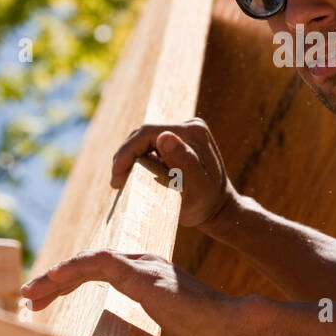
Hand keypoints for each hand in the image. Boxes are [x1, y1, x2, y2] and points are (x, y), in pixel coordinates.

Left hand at [21, 249, 240, 335]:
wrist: (232, 327)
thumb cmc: (214, 335)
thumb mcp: (182, 330)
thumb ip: (171, 330)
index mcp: (151, 276)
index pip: (102, 271)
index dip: (71, 283)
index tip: (45, 301)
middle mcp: (146, 264)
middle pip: (90, 265)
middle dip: (56, 280)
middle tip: (29, 295)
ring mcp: (144, 266)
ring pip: (88, 261)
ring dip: (55, 277)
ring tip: (30, 293)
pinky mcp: (141, 274)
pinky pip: (99, 263)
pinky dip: (73, 269)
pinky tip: (52, 278)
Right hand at [111, 118, 237, 230]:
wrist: (219, 209)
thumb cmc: (207, 203)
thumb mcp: (197, 187)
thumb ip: (183, 161)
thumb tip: (164, 136)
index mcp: (192, 132)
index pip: (147, 133)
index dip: (127, 152)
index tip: (117, 176)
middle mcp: (188, 127)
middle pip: (144, 135)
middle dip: (126, 157)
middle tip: (116, 183)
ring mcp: (184, 133)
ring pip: (145, 141)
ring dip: (130, 159)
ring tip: (120, 182)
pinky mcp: (178, 142)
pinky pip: (151, 147)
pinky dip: (139, 161)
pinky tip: (132, 177)